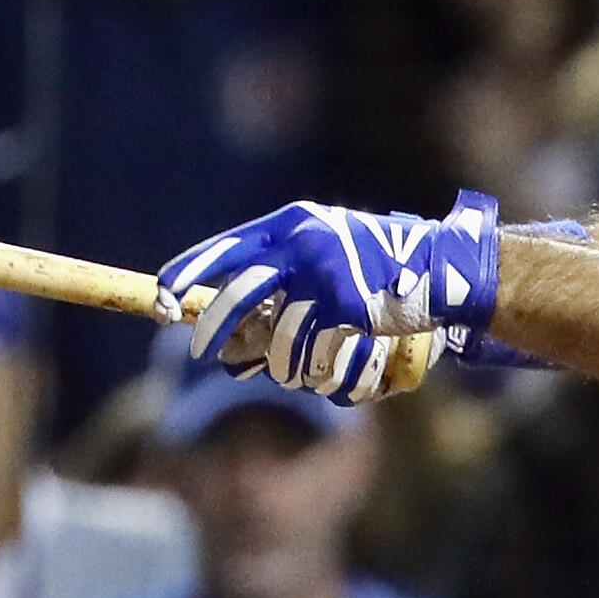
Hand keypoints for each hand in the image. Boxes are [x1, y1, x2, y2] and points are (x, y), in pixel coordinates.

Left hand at [159, 193, 500, 407]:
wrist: (438, 268)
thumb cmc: (376, 267)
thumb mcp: (324, 255)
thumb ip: (282, 280)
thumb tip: (231, 332)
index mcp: (291, 225)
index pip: (226, 248)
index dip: (189, 271)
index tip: (161, 293)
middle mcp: (301, 246)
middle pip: (236, 295)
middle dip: (213, 328)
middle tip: (202, 352)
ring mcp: (322, 277)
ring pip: (276, 340)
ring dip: (285, 364)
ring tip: (303, 366)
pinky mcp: (344, 308)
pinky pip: (310, 356)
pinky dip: (316, 372)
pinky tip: (332, 370)